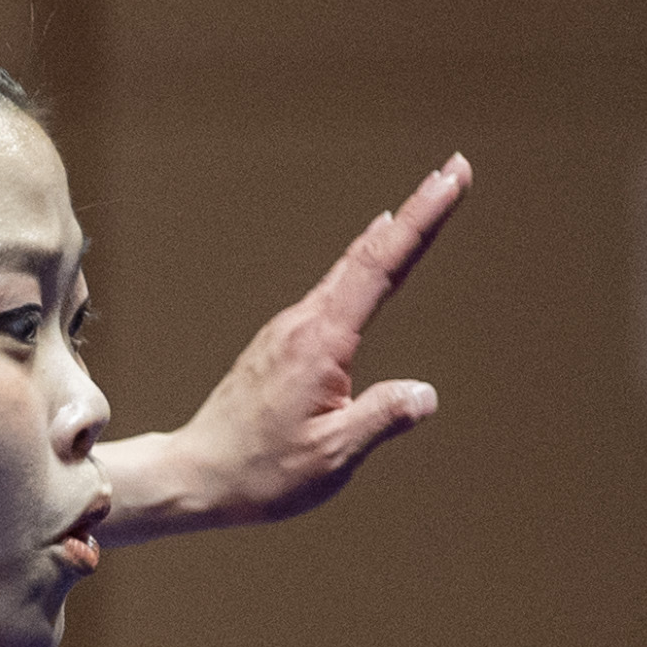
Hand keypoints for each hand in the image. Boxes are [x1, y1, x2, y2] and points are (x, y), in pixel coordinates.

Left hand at [103, 154, 470, 543]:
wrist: (193, 476)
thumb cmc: (259, 473)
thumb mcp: (330, 456)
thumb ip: (380, 419)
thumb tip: (425, 394)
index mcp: (321, 342)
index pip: (382, 265)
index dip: (422, 219)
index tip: (453, 178)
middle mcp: (302, 324)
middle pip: (368, 254)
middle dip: (415, 211)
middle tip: (453, 170)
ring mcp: (287, 332)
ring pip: (347, 270)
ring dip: (389, 234)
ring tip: (421, 203)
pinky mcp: (279, 346)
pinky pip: (332, 292)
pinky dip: (361, 264)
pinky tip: (369, 256)